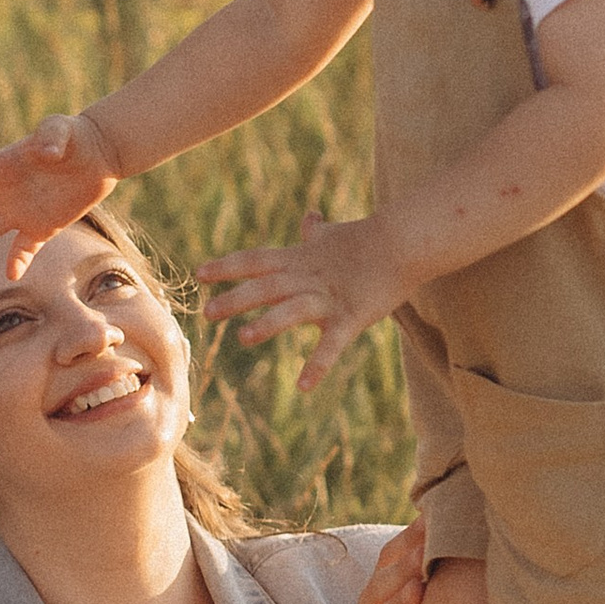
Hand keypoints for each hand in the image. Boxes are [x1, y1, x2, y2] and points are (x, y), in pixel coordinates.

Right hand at [0, 110, 116, 275]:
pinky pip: (25, 248)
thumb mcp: (62, 129)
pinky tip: (12, 275)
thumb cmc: (76, 136)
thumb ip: (51, 137)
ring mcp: (22, 209)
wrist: (99, 154)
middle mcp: (7, 189)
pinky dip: (18, 260)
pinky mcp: (43, 226)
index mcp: (5, 165)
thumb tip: (46, 152)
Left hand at [199, 212, 407, 384]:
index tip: (199, 274)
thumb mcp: (335, 235)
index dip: (227, 266)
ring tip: (244, 338)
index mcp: (300, 259)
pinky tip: (304, 386)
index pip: (256, 261)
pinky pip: (333, 344)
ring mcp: (329, 298)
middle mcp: (308, 277)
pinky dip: (319, 364)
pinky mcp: (352, 317)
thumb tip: (310, 216)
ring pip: (293, 309)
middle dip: (236, 299)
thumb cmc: (369, 240)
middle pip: (266, 286)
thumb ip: (316, 232)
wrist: (405, 242)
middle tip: (207, 314)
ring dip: (268, 323)